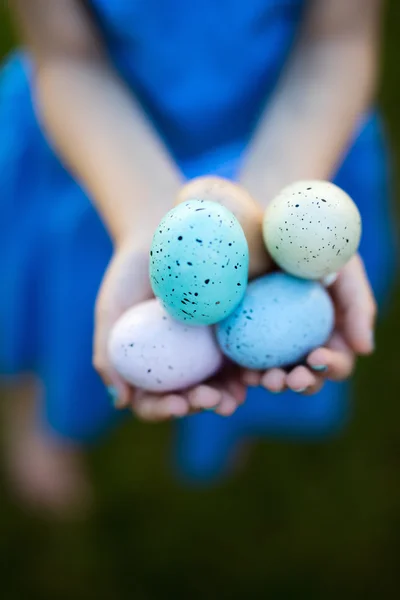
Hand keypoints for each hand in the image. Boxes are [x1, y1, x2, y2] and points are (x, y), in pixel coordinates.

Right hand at [93, 240, 246, 420]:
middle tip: (211, 399)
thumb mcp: (111, 309)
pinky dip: (255, 367)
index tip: (175, 404)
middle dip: (203, 404)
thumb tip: (121, 402)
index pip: (155, 401)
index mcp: (153, 368)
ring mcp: (212, 350)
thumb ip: (107, 355)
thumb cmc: (129, 273)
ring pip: (225, 382)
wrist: (161, 233)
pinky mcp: (237, 329)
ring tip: (237, 396)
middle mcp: (184, 366)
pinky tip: (262, 369)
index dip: (164, 409)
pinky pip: (248, 354)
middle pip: (194, 397)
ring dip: (232, 393)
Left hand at [241, 254, 375, 394]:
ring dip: (274, 383)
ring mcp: (276, 345)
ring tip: (263, 379)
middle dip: (301, 382)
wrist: (273, 230)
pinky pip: (248, 362)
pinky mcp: (247, 339)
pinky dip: (247, 371)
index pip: (338, 361)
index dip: (331, 366)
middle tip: (290, 378)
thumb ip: (358, 305)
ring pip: (278, 376)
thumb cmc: (316, 248)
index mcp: (333, 334)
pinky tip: (242, 372)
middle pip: (308, 376)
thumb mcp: (343, 268)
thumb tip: (365, 349)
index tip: (316, 356)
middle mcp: (306, 345)